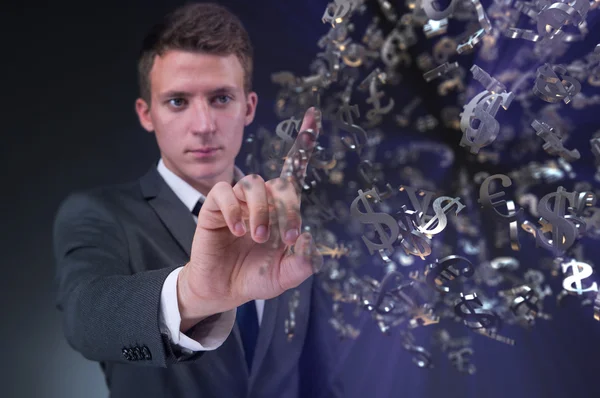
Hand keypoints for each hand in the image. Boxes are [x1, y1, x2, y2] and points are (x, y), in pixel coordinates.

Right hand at [178, 107, 323, 327]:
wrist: (223, 290)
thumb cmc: (255, 277)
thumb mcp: (285, 276)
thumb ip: (302, 263)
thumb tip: (308, 238)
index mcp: (281, 210)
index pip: (294, 171)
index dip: (304, 141)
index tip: (313, 113)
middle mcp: (261, 200)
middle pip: (280, 183)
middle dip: (289, 209)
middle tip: (287, 238)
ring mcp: (237, 202)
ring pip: (253, 183)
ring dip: (260, 210)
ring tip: (257, 237)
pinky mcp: (213, 207)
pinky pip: (223, 192)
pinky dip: (233, 209)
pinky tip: (238, 230)